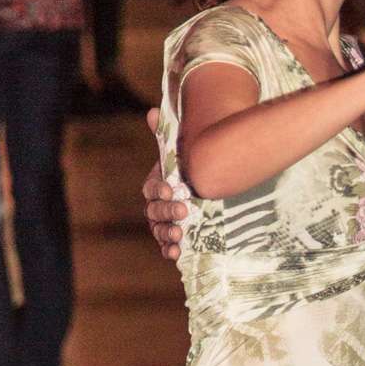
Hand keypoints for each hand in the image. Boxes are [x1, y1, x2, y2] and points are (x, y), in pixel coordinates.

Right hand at [143, 108, 188, 260]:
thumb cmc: (194, 169)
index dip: (159, 189)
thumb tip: (152, 112)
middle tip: (184, 210)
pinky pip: (168, 246)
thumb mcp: (184, 151)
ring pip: (159, 230)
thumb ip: (167, 134)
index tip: (171, 189)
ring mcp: (167, 223)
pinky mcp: (179, 238)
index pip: (151, 188)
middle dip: (167, 212)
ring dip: (166, 234)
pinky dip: (170, 250)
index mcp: (157, 185)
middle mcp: (158, 206)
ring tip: (178, 235)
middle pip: (154, 211)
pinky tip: (177, 254)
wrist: (213, 188)